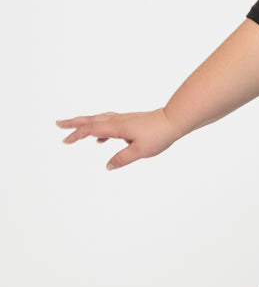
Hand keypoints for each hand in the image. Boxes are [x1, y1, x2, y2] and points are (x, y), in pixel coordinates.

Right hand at [56, 108, 182, 169]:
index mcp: (117, 127)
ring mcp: (123, 120)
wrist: (173, 120)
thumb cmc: (158, 134)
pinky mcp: (129, 122)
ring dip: (85, 125)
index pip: (91, 129)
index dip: (77, 135)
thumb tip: (108, 166)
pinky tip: (100, 139)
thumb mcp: (140, 151)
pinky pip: (109, 124)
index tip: (65, 140)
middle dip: (74, 123)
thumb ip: (122, 159)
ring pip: (99, 120)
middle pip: (91, 120)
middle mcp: (117, 121)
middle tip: (58, 124)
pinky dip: (100, 130)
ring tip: (75, 132)